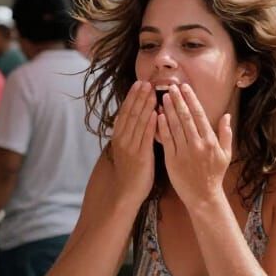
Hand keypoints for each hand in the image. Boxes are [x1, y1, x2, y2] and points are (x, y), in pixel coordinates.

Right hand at [108, 81, 156, 206]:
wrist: (125, 193)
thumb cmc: (130, 172)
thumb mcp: (127, 150)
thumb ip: (132, 134)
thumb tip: (139, 120)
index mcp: (119, 137)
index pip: (125, 112)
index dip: (132, 97)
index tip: (139, 84)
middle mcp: (122, 139)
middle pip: (130, 113)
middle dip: (139, 96)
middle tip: (147, 82)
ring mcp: (130, 147)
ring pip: (138, 122)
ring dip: (145, 105)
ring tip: (153, 91)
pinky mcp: (140, 156)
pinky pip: (146, 137)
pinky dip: (151, 124)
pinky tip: (157, 113)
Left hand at [156, 83, 230, 209]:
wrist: (203, 197)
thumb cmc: (214, 176)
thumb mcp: (226, 155)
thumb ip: (226, 133)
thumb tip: (226, 115)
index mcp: (210, 141)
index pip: (199, 115)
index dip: (191, 99)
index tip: (185, 88)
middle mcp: (197, 144)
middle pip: (185, 117)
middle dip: (178, 100)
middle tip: (171, 87)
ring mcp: (184, 152)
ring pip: (175, 126)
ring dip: (168, 110)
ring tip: (163, 97)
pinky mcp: (172, 160)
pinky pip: (166, 140)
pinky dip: (162, 127)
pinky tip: (157, 116)